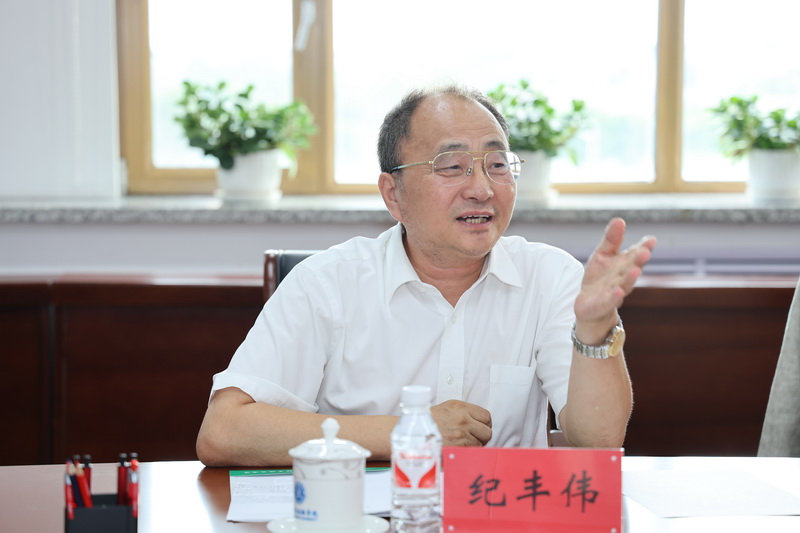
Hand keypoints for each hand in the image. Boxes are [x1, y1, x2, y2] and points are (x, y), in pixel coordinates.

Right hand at [431, 400, 491, 446]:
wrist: (415, 432)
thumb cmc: (429, 421)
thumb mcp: (447, 408)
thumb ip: (464, 411)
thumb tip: (478, 420)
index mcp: (461, 407)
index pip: (486, 416)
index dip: (485, 424)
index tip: (480, 427)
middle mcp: (463, 419)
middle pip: (487, 431)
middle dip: (482, 436)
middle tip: (474, 438)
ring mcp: (461, 434)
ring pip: (480, 444)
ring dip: (474, 446)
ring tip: (462, 444)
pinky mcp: (458, 447)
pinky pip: (472, 452)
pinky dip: (467, 452)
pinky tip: (459, 449)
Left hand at [574, 218, 656, 337]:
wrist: (590, 305)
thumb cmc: (600, 278)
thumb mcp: (602, 255)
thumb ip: (612, 240)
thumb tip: (619, 220)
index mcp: (625, 265)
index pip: (636, 254)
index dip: (644, 248)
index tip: (651, 240)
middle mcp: (623, 278)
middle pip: (633, 268)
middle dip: (639, 261)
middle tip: (645, 252)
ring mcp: (614, 292)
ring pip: (624, 285)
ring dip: (630, 278)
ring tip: (635, 270)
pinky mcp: (603, 304)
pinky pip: (610, 301)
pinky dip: (614, 297)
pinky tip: (618, 292)